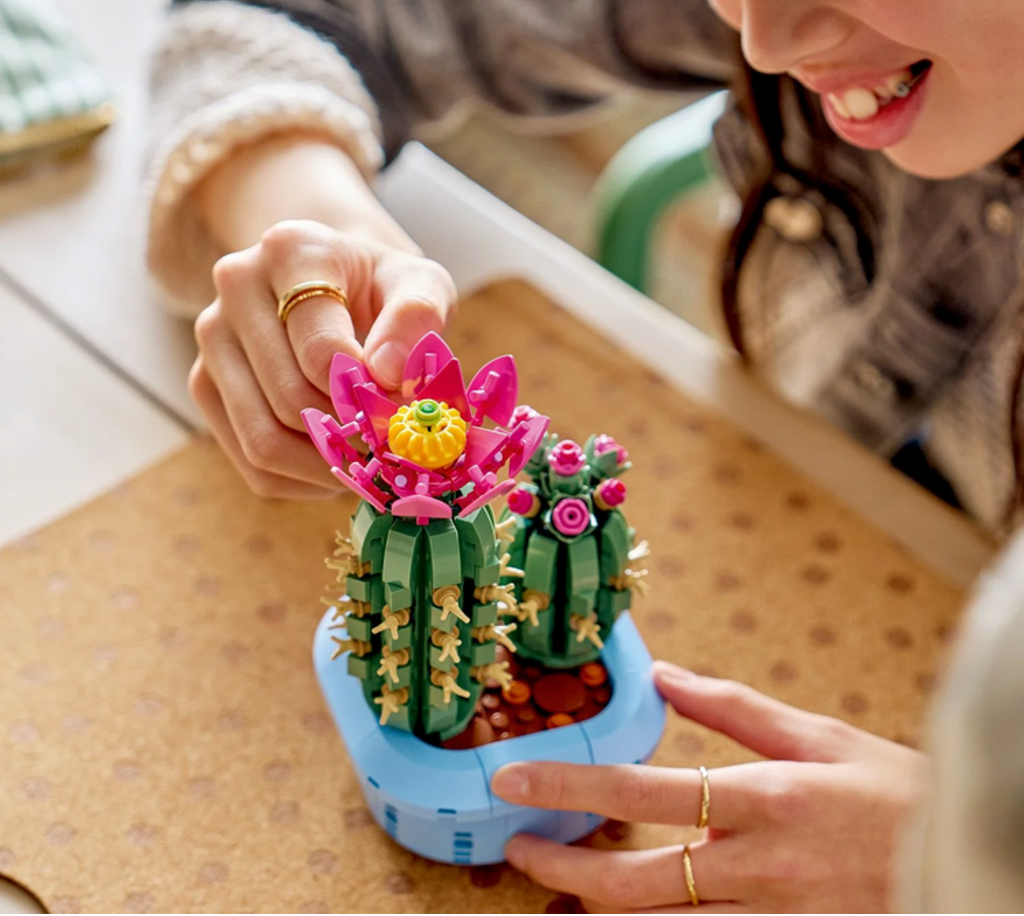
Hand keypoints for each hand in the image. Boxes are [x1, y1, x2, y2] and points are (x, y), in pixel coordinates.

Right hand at [190, 218, 455, 497]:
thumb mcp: (420, 284)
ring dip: (326, 467)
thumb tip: (387, 373)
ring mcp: (212, 336)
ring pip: (263, 441)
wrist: (338, 284)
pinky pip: (251, 464)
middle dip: (350, 435)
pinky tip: (338, 463)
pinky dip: (303, 481)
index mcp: (293, 250)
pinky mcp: (204, 384)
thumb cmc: (384, 289)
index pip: (320, 349)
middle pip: (290, 400)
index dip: (366, 394)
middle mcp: (237, 285)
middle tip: (392, 445)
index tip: (400, 405)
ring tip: (369, 460)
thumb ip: (417, 317)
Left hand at [491, 662, 927, 913]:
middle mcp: (758, 869)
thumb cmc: (893, 794)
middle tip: (516, 847)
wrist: (966, 862)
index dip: (569, 786)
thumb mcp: (818, 736)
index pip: (642, 790)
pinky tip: (632, 906)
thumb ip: (733, 708)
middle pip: (635, 882)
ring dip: (600, 903)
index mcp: (762, 799)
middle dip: (563, 866)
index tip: (514, 777)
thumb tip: (665, 675)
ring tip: (562, 876)